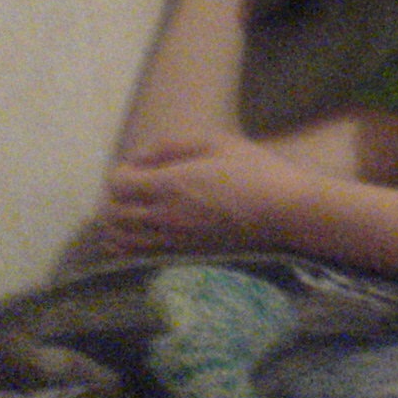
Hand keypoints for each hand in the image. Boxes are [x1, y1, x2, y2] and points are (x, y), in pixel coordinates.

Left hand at [99, 135, 313, 255]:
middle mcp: (163, 215)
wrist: (284, 212)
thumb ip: (172, 146)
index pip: (118, 184)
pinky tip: (137, 235)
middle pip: (113, 213)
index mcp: (170, 184)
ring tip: (131, 211)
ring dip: (117, 224)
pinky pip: (138, 255)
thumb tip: (141, 157)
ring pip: (120, 238)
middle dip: (115, 198)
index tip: (137, 167)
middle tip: (133, 188)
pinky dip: (127, 245)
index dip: (121, 173)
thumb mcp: (217, 142)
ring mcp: (172, 240)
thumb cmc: (255, 170)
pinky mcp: (182, 255)